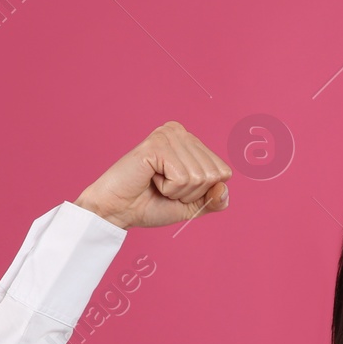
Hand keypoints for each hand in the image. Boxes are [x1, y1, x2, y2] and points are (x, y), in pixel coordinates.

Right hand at [75, 122, 232, 229]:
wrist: (118, 211)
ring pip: (198, 177)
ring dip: (178, 191)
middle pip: (213, 174)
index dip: (203, 192)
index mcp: (191, 141)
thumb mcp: (193, 206)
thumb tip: (224, 189)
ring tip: (157, 183)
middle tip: (165, 188)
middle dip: (192, 192)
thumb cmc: (151, 204)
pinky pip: (182, 177)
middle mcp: (181, 132)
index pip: (224, 172)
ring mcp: (168, 135)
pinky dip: (168, 188)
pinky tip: (151, 179)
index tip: (177, 189)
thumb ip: (215, 200)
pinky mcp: (156, 144)